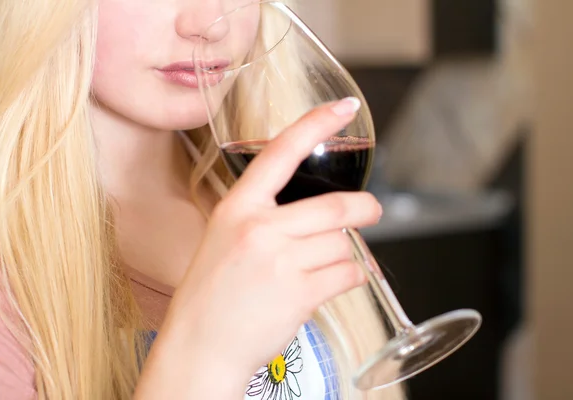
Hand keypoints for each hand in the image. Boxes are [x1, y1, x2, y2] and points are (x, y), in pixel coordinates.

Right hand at [136, 98, 381, 398]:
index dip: (316, 124)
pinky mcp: (299, 293)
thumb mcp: (226, 237)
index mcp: (237, 207)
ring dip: (344, 256)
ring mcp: (280, 261)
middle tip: (372, 210)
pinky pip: (349, 274)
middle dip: (364, 209)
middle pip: (335, 207)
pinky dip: (354, 277)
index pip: (281, 152)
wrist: (200, 345)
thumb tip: (319, 210)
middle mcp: (259, 228)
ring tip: (321, 270)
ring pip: (343, 245)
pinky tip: (334, 283)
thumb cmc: (213, 293)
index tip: (343, 108)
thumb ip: (265, 216)